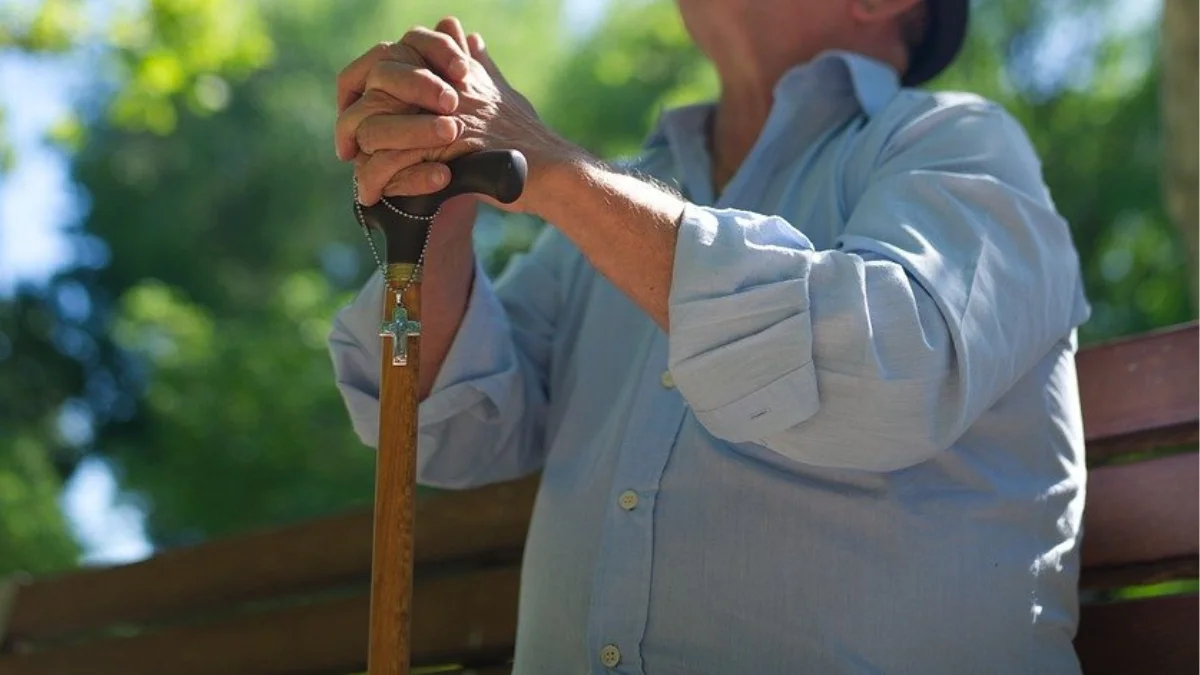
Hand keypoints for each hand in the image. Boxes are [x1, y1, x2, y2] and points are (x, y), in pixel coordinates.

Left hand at [335, 18, 580, 211]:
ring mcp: (438, 118)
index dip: (365, 84)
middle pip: (374, 90)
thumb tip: (468, 36)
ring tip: (361, 180)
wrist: (549, 170)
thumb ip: (480, 65)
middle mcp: (441, 86)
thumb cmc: (529, 138)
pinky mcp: (440, 151)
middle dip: (354, 121)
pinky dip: (376, 181)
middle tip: (346, 148)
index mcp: (450, 70)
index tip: (357, 109)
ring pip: (375, 127)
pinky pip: (391, 162)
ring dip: (362, 156)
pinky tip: (370, 197)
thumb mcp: (501, 93)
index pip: (388, 61)